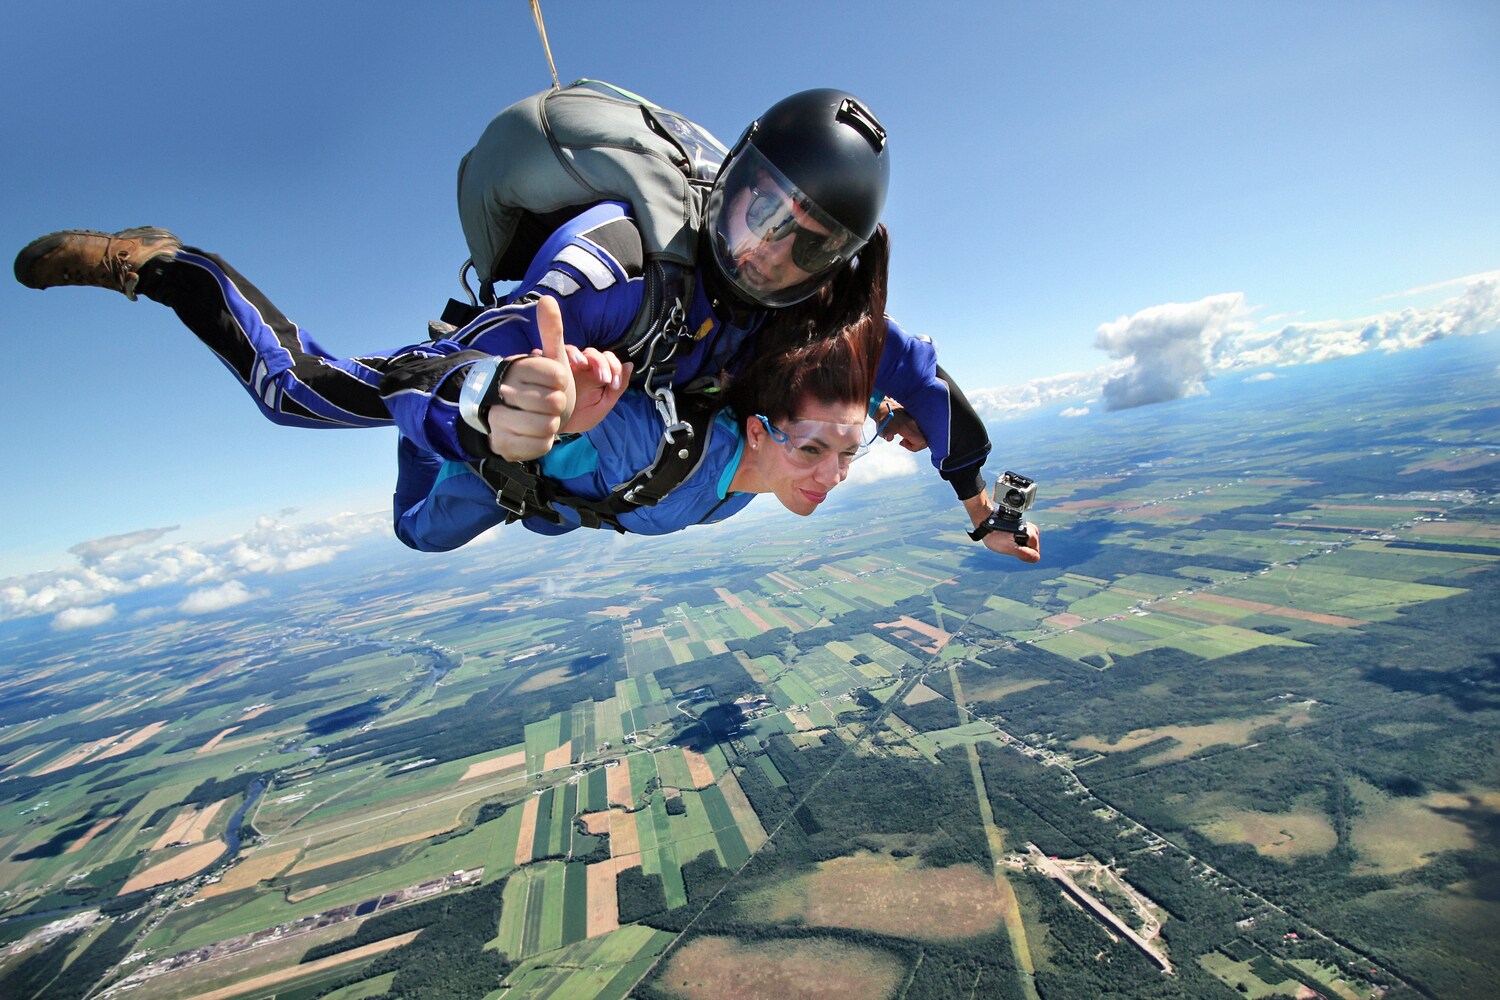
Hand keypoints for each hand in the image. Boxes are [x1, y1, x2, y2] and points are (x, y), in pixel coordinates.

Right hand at [485, 296, 573, 459]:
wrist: (506, 416)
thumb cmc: (535, 386)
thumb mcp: (547, 359)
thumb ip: (552, 331)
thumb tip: (548, 299)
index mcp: (517, 367)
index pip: (559, 376)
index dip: (563, 384)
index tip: (555, 384)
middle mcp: (504, 391)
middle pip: (555, 403)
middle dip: (559, 407)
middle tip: (548, 405)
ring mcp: (499, 419)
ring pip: (548, 426)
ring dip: (552, 425)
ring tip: (542, 419)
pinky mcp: (502, 443)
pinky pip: (540, 446)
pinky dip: (543, 442)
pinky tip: (535, 434)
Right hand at [562, 346, 631, 433]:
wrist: (558, 426)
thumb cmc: (582, 416)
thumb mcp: (603, 404)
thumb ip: (618, 387)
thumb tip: (629, 365)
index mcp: (597, 374)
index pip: (609, 360)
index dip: (615, 368)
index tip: (614, 385)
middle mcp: (583, 367)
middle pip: (595, 353)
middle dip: (603, 363)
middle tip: (604, 379)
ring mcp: (568, 365)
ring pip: (578, 350)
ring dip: (585, 356)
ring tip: (584, 364)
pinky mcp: (554, 366)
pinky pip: (559, 352)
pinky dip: (568, 353)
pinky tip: (571, 363)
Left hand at [878, 403, 927, 451]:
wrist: (885, 406)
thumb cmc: (883, 419)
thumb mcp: (882, 428)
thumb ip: (886, 434)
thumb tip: (889, 438)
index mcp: (907, 426)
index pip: (920, 441)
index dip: (914, 447)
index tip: (902, 443)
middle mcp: (914, 422)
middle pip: (925, 440)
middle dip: (916, 445)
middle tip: (905, 441)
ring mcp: (917, 420)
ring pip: (925, 435)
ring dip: (917, 439)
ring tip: (906, 437)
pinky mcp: (917, 418)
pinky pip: (923, 429)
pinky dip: (918, 434)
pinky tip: (908, 432)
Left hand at [963, 491, 1040, 563]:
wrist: (986, 521)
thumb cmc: (995, 534)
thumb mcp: (1008, 547)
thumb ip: (1023, 553)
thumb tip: (1036, 558)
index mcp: (1032, 534)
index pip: (1035, 553)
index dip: (1023, 554)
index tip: (1013, 548)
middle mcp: (1032, 529)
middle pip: (1031, 548)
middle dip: (1021, 549)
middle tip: (1008, 543)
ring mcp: (1028, 527)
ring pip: (1027, 544)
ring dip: (1017, 544)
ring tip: (1007, 539)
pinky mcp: (1023, 526)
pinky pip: (1023, 539)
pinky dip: (1015, 540)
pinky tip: (1007, 537)